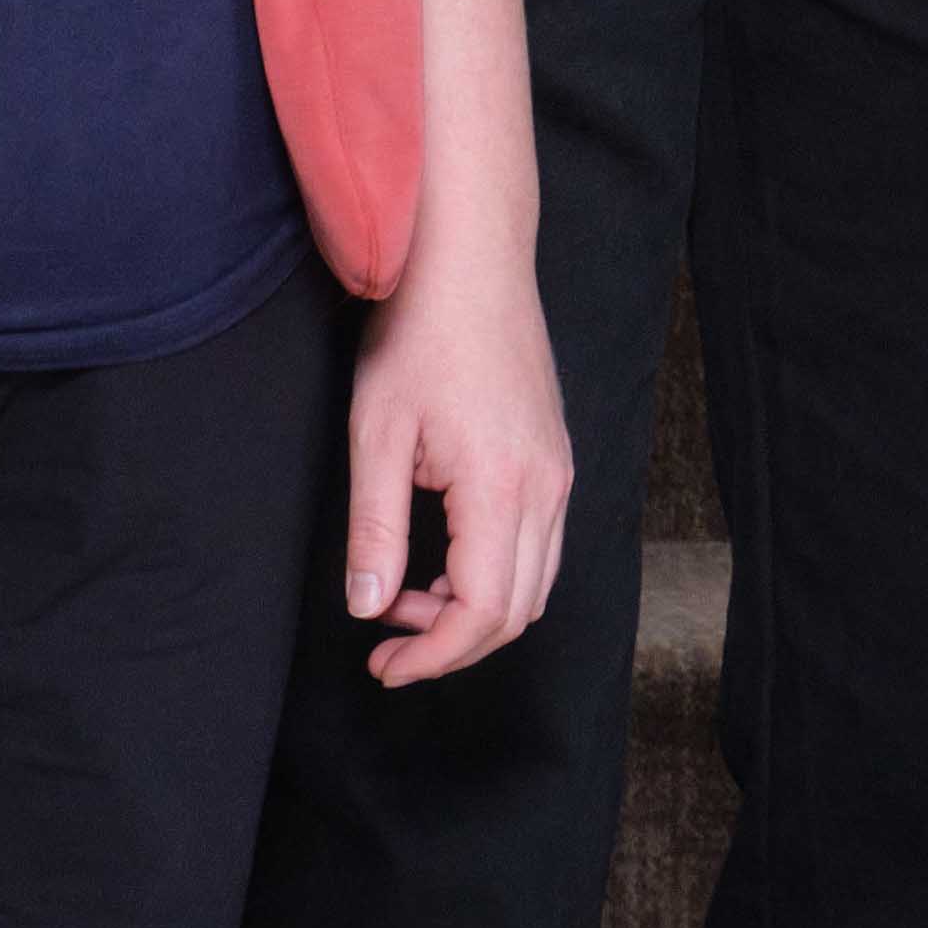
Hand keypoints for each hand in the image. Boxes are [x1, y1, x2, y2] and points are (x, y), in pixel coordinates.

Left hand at [346, 238, 573, 686]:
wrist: (471, 260)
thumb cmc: (419, 335)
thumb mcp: (377, 436)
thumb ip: (375, 531)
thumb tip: (369, 608)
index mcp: (502, 485)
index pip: (482, 610)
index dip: (433, 656)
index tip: (383, 667)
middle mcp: (547, 486)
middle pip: (518, 610)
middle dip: (452, 645)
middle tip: (386, 645)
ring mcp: (559, 471)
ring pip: (535, 583)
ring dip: (474, 611)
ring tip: (405, 598)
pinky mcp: (555, 457)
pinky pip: (539, 545)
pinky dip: (494, 575)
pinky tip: (441, 557)